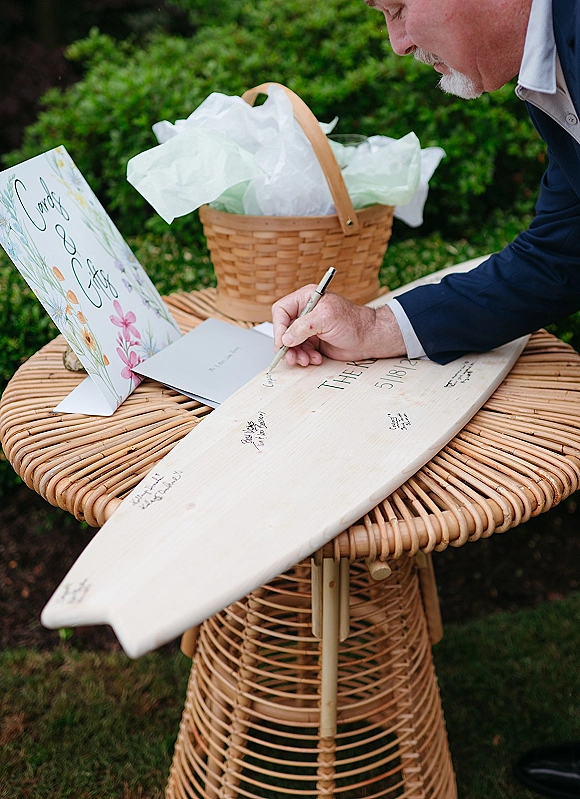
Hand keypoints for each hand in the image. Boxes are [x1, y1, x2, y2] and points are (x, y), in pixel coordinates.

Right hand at [271, 286, 406, 365]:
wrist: (369, 338)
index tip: (283, 342)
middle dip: (286, 345)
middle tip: (290, 356)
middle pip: (283, 329)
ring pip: (290, 343)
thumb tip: (285, 338)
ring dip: (296, 354)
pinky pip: (301, 351)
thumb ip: (303, 326)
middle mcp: (306, 312)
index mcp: (306, 298)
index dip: (279, 327)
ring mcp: (309, 328)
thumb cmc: (354, 322)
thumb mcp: (326, 319)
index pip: (281, 311)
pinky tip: (315, 359)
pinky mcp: (314, 342)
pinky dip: (305, 357)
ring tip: (304, 360)